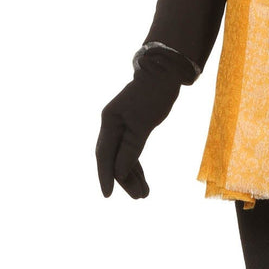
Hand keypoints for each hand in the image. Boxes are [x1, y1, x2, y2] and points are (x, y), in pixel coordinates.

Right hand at [96, 47, 193, 198]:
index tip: (108, 195)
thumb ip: (130, 149)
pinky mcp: (133, 127)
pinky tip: (142, 179)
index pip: (104, 155)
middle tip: (140, 197)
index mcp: (109, 121)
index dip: (105, 176)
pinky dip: (136, 164)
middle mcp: (112, 124)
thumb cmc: (154, 95)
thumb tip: (119, 173)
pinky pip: (131, 150)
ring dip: (132, 175)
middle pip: (113, 158)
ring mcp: (121, 126)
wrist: (165, 72)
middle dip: (125, 179)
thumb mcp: (143, 124)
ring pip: (123, 156)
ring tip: (144, 195)